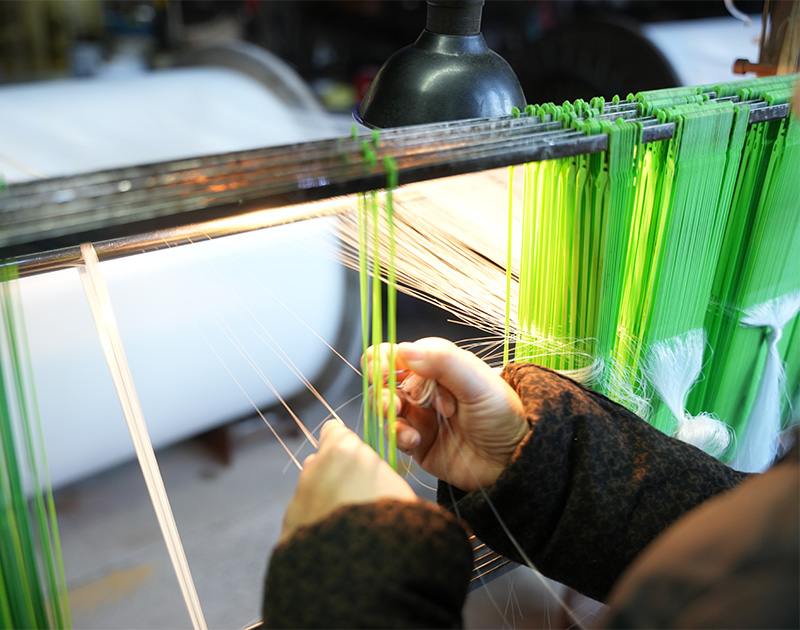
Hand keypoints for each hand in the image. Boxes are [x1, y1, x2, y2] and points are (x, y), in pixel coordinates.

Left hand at [280, 420, 416, 542]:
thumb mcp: (397, 487)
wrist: (360, 568)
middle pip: (321, 463)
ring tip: (348, 528)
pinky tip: (333, 546)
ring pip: (311, 494)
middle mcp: (314, 469)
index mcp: (343, 451)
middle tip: (359, 499)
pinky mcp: (289, 528)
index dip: (347, 444)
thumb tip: (373, 479)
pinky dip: (316, 529)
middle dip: (335, 476)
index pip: (335, 430)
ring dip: (325, 504)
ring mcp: (298, 499)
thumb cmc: (391, 520)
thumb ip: (377, 474)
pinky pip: (304, 522)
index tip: (358, 460)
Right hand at [365, 337, 527, 491]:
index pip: (399, 353)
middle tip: (392, 401)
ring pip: (386, 407)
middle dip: (382, 389)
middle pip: (386, 380)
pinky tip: (414, 439)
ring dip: (387, 412)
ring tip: (403, 420)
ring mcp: (421, 415)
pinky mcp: (418, 442)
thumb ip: (443, 362)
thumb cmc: (505, 416)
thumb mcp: (478, 384)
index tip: (382, 370)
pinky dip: (397, 435)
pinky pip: (394, 435)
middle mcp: (426, 388)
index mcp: (440, 366)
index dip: (384, 359)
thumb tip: (405, 349)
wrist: (515, 461)